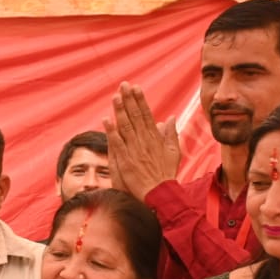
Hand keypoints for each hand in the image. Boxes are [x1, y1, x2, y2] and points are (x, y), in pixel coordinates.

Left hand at [104, 82, 180, 200]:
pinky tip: (106, 120)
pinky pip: (118, 144)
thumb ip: (171, 134)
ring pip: (126, 127)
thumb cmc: (166, 174)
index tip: (135, 88)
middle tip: (123, 85)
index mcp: (155, 138)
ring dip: (120, 111)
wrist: (161, 193)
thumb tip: (169, 118)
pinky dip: (112, 132)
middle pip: (135, 117)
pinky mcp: (126, 161)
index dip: (140, 100)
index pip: (146, 115)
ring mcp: (135, 151)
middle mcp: (145, 141)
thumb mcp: (174, 152)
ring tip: (115, 97)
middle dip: (129, 100)